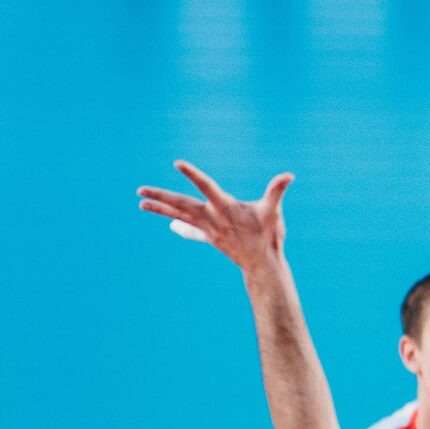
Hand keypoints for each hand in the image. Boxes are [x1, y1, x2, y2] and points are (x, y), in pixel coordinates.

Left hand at [137, 161, 293, 274]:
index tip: (177, 164)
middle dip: (160, 196)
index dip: (192, 174)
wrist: (262, 264)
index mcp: (225, 207)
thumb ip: (278, 191)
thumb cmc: (268, 236)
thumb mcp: (273, 211)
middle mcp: (212, 218)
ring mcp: (209, 229)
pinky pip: (192, 230)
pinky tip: (171, 225)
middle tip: (140, 190)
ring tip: (142, 203)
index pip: (206, 186)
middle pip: (181, 204)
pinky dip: (182, 226)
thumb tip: (289, 175)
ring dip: (161, 209)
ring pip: (180, 216)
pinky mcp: (211, 237)